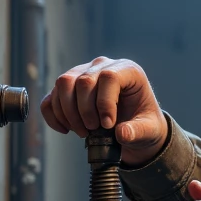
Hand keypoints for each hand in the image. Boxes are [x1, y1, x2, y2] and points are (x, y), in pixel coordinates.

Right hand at [41, 57, 166, 166]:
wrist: (133, 127)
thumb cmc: (144, 123)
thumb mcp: (150, 130)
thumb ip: (138, 131)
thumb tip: (122, 133)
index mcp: (127, 70)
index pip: (109, 77)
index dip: (105, 102)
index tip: (108, 124)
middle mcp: (103, 66)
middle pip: (83, 81)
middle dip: (84, 111)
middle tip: (93, 130)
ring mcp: (83, 73)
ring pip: (63, 84)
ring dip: (67, 113)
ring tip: (82, 132)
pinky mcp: (68, 87)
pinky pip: (51, 97)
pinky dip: (53, 115)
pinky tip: (65, 130)